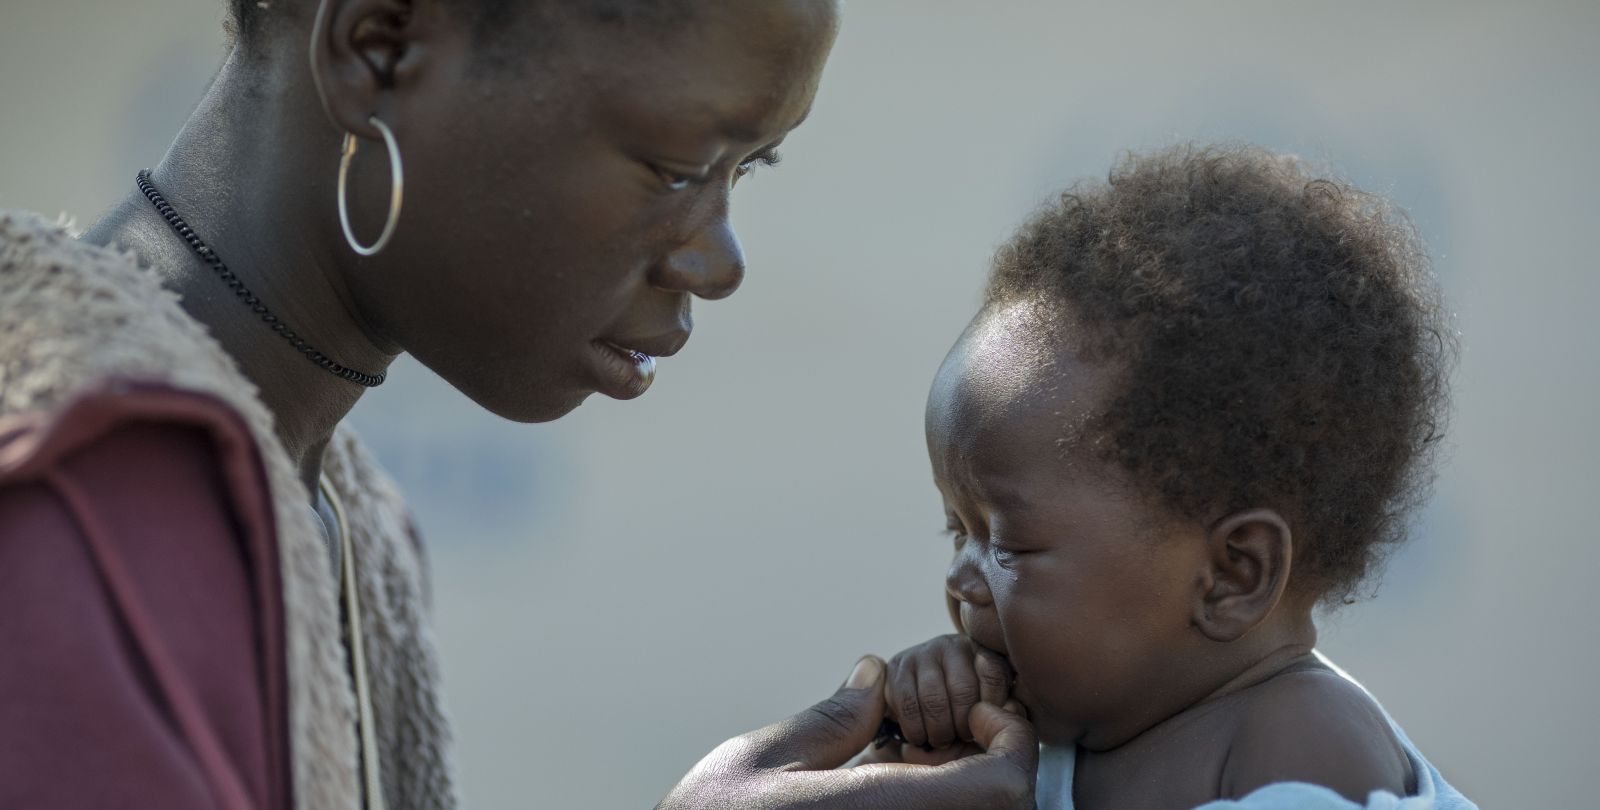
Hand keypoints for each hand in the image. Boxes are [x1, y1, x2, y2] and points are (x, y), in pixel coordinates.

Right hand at [655, 656, 1036, 809]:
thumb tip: (874, 676)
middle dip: (989, 762)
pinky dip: (934, 807)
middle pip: (1003, 807)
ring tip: (907, 762)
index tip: (972, 712)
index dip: (1010, 741)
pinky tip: (884, 794)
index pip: (1006, 784)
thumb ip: (832, 719)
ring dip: (961, 790)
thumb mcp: (762, 759)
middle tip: (938, 734)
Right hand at [884, 633, 1014, 750]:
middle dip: (963, 724)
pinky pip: (907, 704)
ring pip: (934, 700)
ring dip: (939, 730)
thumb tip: (1011, 710)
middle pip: (962, 690)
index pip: (994, 674)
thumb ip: (1007, 707)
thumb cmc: (964, 709)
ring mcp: (923, 652)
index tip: (985, 726)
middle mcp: (952, 645)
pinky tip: (921, 736)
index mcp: (982, 650)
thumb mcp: (990, 704)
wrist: (919, 704)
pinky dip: (915, 729)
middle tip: (961, 738)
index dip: (991, 707)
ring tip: (942, 740)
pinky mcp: (897, 667)